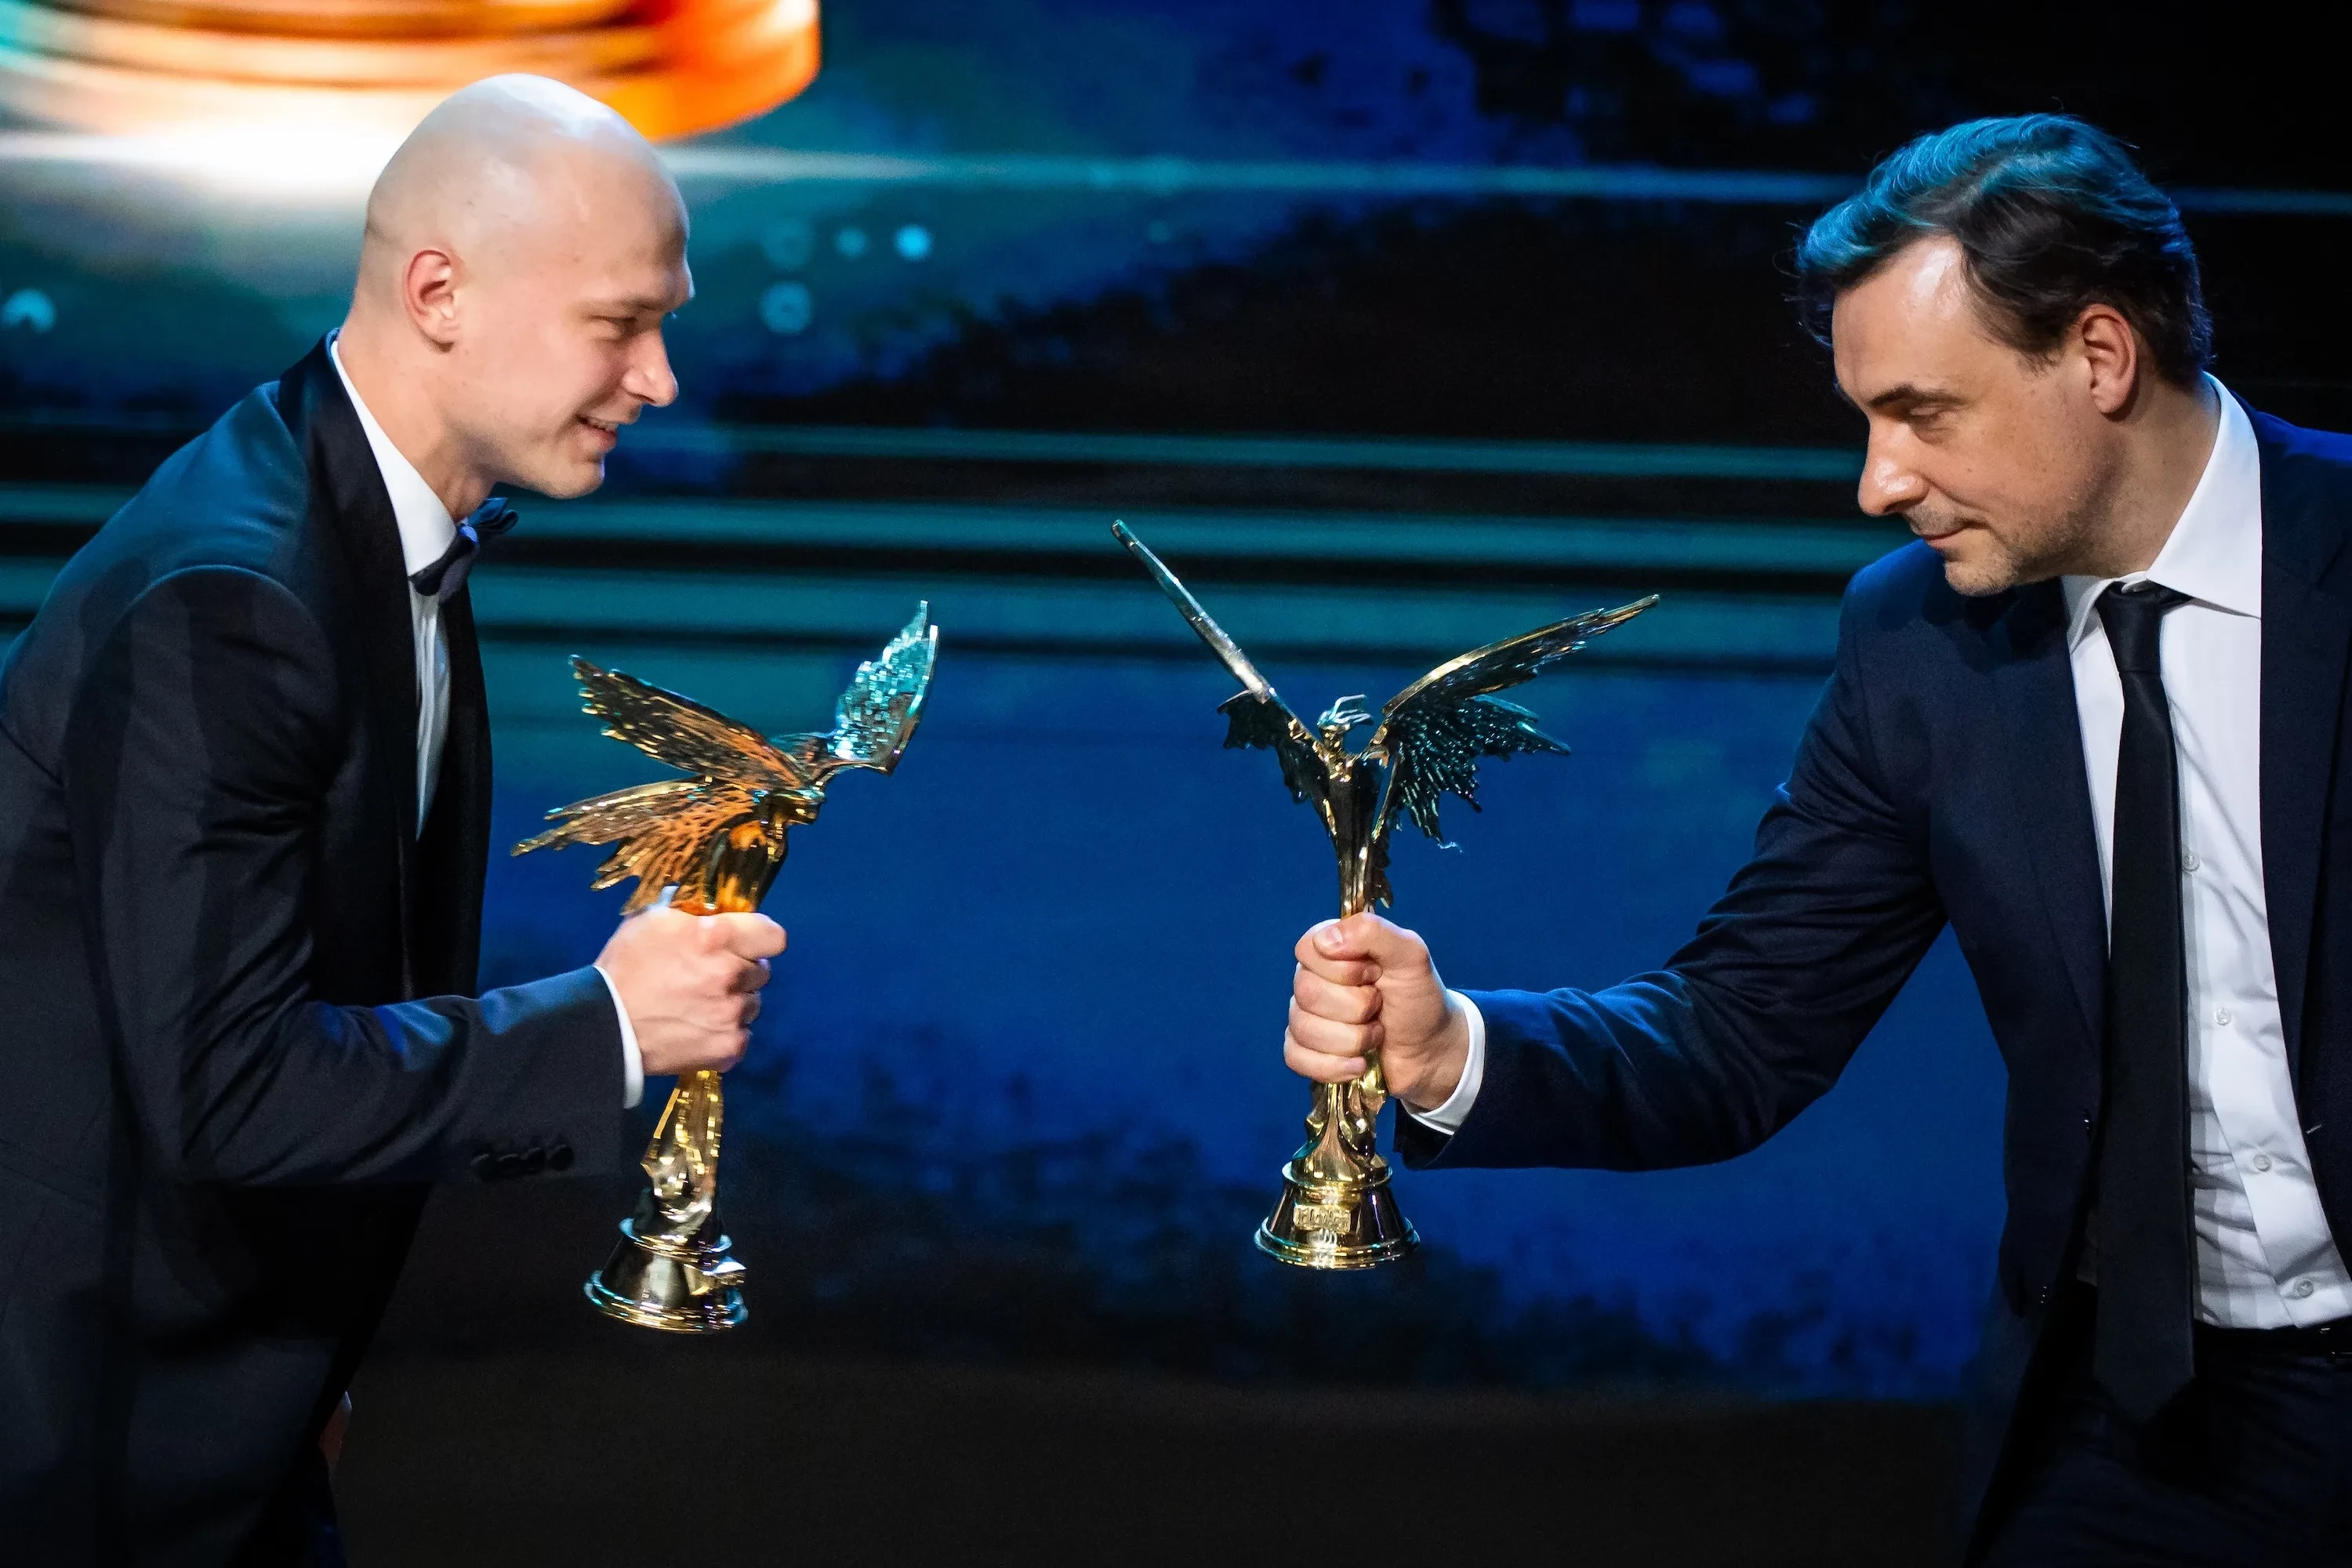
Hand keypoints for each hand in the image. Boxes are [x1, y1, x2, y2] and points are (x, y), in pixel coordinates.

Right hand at [595, 906, 784, 1076]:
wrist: (605, 1026)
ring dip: (735, 1001)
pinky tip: (700, 1028)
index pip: (773, 936)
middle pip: (761, 970)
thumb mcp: (652, 921)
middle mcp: (731, 975)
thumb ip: (691, 913)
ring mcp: (732, 1014)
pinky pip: (743, 1035)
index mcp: (715, 938)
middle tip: (712, 975)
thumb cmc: (624, 969)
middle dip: (741, 969)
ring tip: (701, 1004)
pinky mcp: (728, 1047)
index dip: (760, 939)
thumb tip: (713, 910)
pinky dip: (726, 1033)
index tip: (747, 943)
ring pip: (753, 1003)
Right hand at [1286, 912, 1470, 1109]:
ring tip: (1376, 1035)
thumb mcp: (1411, 955)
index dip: (1342, 968)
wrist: (1432, 1049)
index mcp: (1333, 950)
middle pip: (1306, 993)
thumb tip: (1325, 940)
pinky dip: (1332, 1066)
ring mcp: (1307, 1017)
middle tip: (1380, 1007)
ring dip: (1351, 1039)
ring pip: (1303, 1029)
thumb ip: (1374, 932)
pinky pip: (1297, 1058)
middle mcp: (1314, 980)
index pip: (1307, 949)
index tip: (1375, 975)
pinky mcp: (1308, 1052)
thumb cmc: (1420, 998)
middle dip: (1355, 1008)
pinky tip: (1358, 1064)